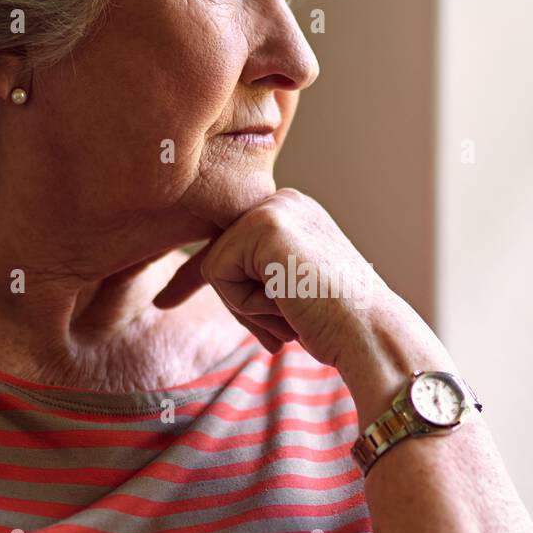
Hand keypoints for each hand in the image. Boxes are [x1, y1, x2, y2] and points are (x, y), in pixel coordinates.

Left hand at [153, 188, 388, 369]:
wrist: (369, 333)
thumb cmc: (336, 324)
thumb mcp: (288, 288)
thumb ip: (255, 273)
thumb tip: (200, 270)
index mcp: (292, 212)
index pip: (226, 242)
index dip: (192, 278)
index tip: (163, 301)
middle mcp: (283, 199)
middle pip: (216, 255)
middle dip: (238, 303)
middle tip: (288, 323)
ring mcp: (273, 208)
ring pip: (215, 266)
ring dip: (246, 307)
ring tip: (293, 312)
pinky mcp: (262, 225)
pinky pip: (217, 274)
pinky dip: (245, 304)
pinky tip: (286, 303)